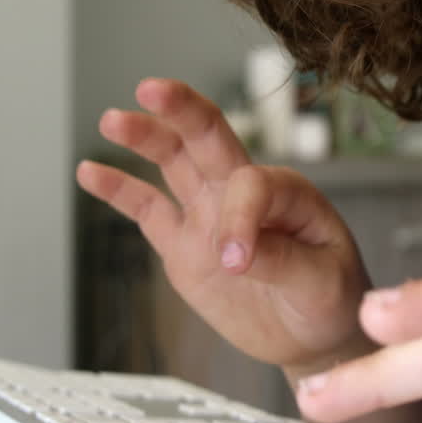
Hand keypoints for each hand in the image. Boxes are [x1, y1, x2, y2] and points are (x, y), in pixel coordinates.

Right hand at [76, 78, 372, 372]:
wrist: (314, 333)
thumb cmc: (331, 299)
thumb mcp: (322, 282)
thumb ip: (284, 261)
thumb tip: (237, 252)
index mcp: (286, 193)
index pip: (251, 186)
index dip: (239, 220)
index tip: (237, 264)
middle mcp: (244, 192)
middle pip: (209, 139)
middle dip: (182, 111)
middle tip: (152, 89)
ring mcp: (210, 214)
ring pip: (174, 162)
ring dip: (145, 137)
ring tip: (113, 120)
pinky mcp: (184, 243)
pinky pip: (147, 210)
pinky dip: (119, 190)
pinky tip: (90, 171)